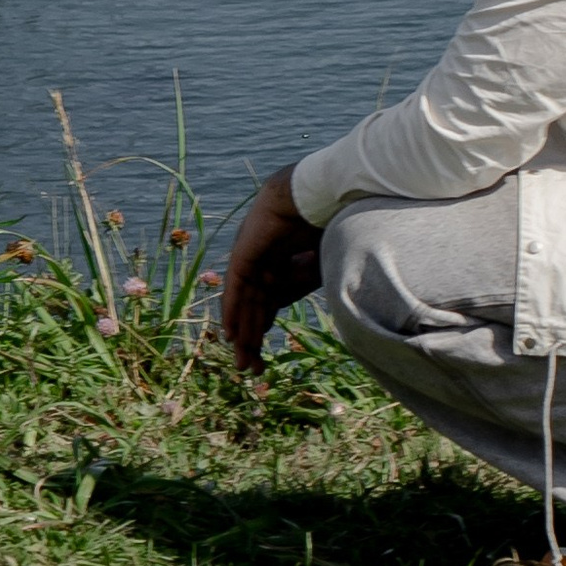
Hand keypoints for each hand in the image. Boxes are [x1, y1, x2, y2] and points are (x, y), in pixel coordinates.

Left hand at [220, 168, 324, 371]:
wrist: (318, 195)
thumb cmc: (329, 224)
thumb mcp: (323, 268)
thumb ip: (315, 287)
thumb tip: (333, 309)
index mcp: (280, 264)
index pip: (266, 304)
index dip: (263, 330)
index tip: (264, 360)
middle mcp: (262, 263)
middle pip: (252, 308)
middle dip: (251, 340)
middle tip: (251, 369)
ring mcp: (251, 257)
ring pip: (243, 302)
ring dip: (242, 331)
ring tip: (242, 361)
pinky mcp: (244, 253)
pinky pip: (236, 287)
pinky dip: (234, 311)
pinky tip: (233, 334)